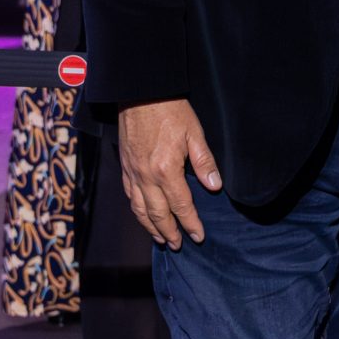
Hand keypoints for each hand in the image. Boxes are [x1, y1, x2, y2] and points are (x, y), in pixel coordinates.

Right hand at [118, 98, 221, 247]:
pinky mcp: (124, 167)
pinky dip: (137, 211)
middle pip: (158, 214)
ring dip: (151, 227)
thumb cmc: (170, 110)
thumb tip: (214, 186)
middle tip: (179, 245)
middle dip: (170, 232)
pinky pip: (129, 196)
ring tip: (161, 239)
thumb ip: (204, 162)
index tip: (198, 236)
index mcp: (166, 170)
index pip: (181, 205)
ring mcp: (132, 173)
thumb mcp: (194, 133)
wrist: (140, 93)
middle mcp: (146, 177)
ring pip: (140, 209)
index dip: (191, 223)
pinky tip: (143, 215)